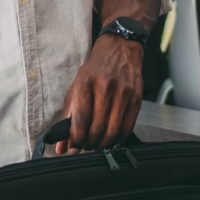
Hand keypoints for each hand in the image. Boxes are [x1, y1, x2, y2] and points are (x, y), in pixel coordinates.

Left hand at [58, 36, 143, 152]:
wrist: (120, 50)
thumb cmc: (96, 70)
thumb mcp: (77, 86)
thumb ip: (68, 116)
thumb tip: (62, 145)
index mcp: (86, 82)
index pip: (81, 118)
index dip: (76, 138)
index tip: (73, 148)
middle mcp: (106, 87)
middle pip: (97, 128)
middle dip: (89, 143)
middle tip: (85, 146)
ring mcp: (124, 93)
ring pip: (113, 131)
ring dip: (103, 144)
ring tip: (97, 143)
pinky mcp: (137, 99)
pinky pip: (127, 128)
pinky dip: (118, 139)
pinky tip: (111, 138)